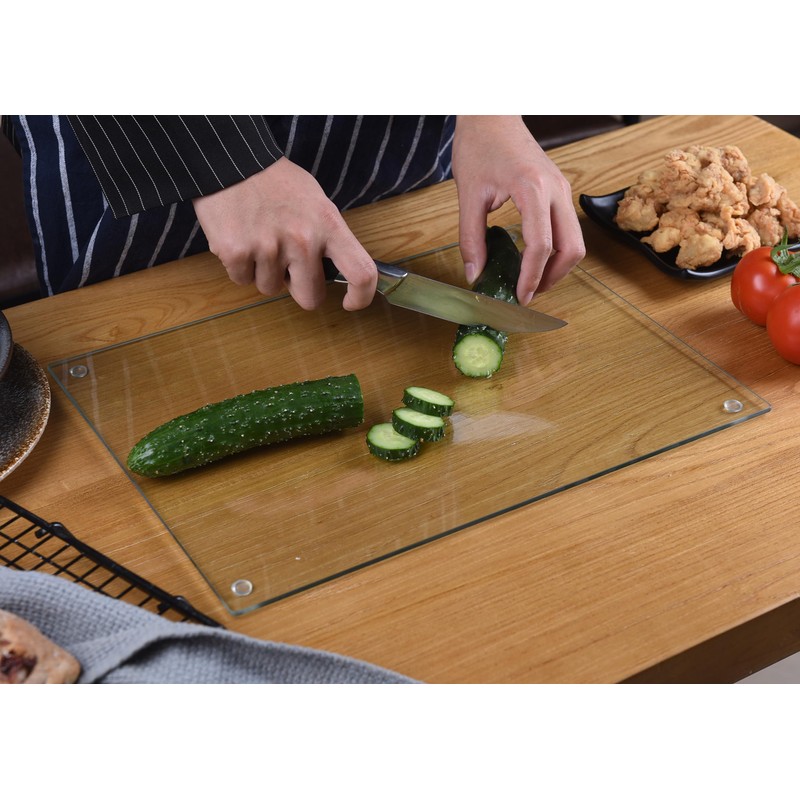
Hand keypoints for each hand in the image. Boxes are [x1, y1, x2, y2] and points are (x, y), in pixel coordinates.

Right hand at [191, 157, 377, 310]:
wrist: (231, 161)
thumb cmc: (276, 183)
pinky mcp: (236, 253)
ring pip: (270, 288)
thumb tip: (334, 271)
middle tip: (288, 267)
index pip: (361, 272)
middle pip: (310, 297)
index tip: (349, 302)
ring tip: (258, 239)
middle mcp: (303, 240)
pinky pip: (242, 280)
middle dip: (299, 289)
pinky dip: (240, 266)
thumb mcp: (315, 201)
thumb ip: (327, 238)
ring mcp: (269, 248)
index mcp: (328, 225)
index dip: (360, 297)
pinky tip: (240, 237)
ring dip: (264, 272)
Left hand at [452, 116, 585, 303]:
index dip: (531, 277)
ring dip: (557, 267)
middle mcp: (556, 190)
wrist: (491, 113)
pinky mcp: (560, 190)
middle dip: (552, 277)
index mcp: (533, 189)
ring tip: (531, 281)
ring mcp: (562, 189)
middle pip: (572, 248)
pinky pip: (568, 228)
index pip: (540, 245)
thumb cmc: (479, 145)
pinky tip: (533, 259)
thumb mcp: (468, 195)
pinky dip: (556, 250)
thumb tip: (474, 275)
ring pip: (576, 241)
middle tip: (527, 294)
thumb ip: (470, 238)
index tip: (519, 297)